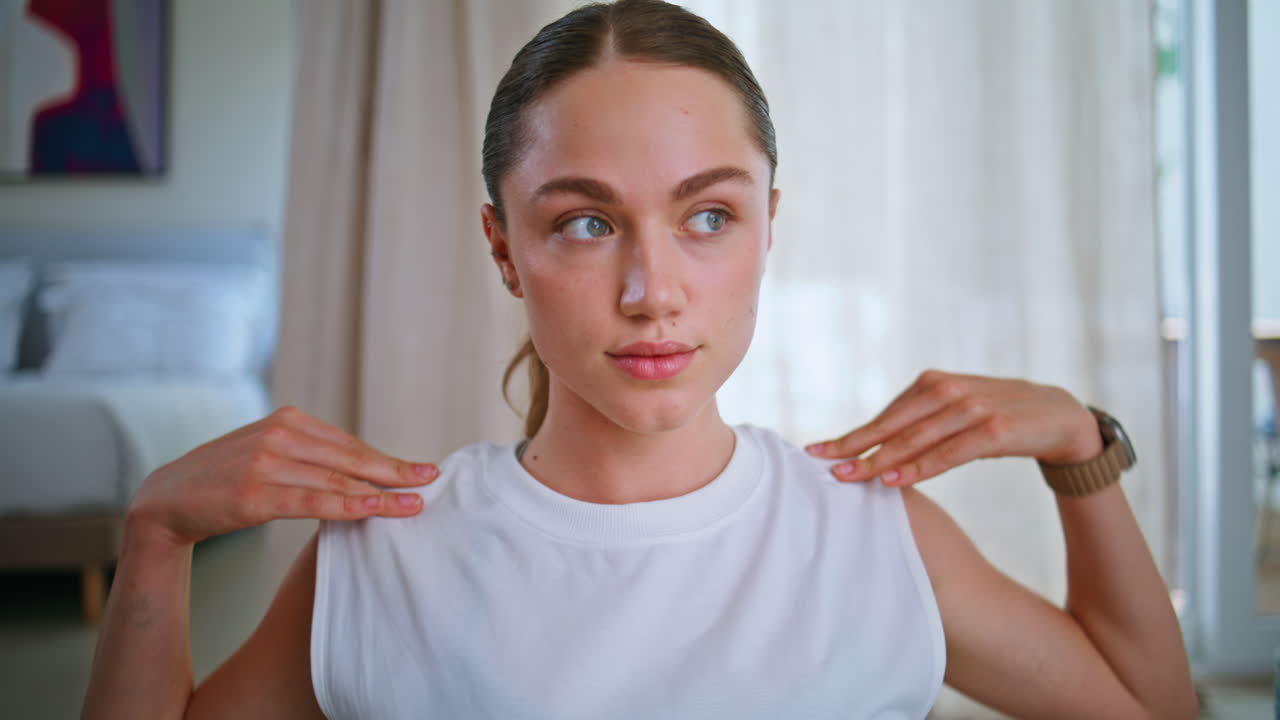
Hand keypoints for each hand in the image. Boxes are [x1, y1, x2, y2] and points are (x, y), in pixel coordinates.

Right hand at [126, 406, 437, 547]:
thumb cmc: (225, 480)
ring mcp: (265, 462)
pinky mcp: (253, 492)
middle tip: (430, 481)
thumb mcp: (269, 455)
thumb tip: (363, 470)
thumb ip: (309, 455)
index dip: (387, 459)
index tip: (422, 470)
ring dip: (380, 494)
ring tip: (413, 504)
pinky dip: (347, 506)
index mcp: (288, 421)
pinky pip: (311, 501)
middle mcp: (280, 435)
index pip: (349, 444)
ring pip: (337, 480)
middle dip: (395, 472)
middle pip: (350, 458)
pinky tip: (373, 511)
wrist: (166, 500)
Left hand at [805, 369, 1101, 486]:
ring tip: (851, 477)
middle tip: (823, 465)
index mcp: (934, 384)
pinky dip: (922, 466)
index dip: (852, 434)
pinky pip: (951, 451)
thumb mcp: (957, 416)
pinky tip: (896, 480)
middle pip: (893, 425)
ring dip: (882, 459)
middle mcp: (949, 390)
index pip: (885, 415)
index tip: (817, 451)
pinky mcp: (996, 428)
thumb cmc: (1000, 420)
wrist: (1063, 418)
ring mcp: (973, 407)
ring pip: (917, 438)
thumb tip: (875, 448)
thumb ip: (921, 424)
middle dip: (855, 447)